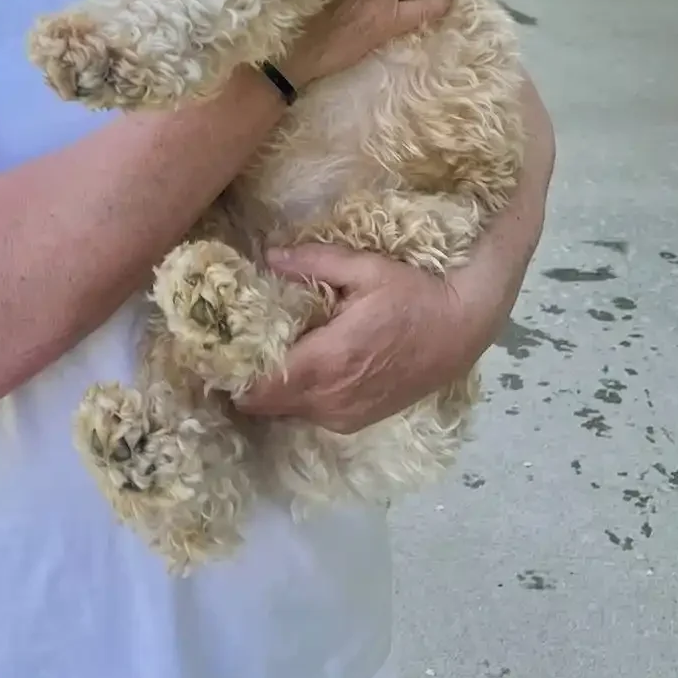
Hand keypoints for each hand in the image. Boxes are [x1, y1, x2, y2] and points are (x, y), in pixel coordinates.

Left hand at [235, 72, 555, 430]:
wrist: (463, 332)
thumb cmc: (415, 296)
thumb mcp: (367, 269)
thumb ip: (314, 262)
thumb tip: (269, 256)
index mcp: (326, 361)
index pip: (259, 386)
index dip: (231, 372)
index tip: (214, 348)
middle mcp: (330, 399)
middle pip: (264, 405)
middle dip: (243, 381)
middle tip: (231, 348)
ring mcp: (344, 415)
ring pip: (286, 412)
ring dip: (270, 390)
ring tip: (260, 356)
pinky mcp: (356, 421)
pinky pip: (310, 414)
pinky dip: (296, 398)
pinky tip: (297, 368)